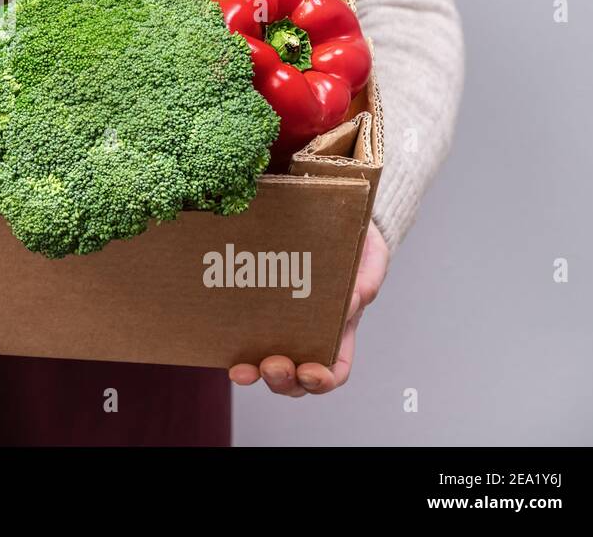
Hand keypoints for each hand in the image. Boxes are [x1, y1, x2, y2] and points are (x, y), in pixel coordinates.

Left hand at [228, 221, 387, 394]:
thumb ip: (366, 279)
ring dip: (255, 373)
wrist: (326, 212)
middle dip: (284, 381)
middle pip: (298, 378)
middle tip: (272, 365)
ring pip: (267, 365)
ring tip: (243, 370)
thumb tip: (351, 303)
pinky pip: (242, 337)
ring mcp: (278, 323)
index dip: (324, 379)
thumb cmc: (353, 241)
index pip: (336, 368)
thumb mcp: (369, 256)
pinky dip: (233, 349)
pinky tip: (223, 347)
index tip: (311, 372)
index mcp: (340, 328)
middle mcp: (309, 334)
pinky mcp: (254, 308)